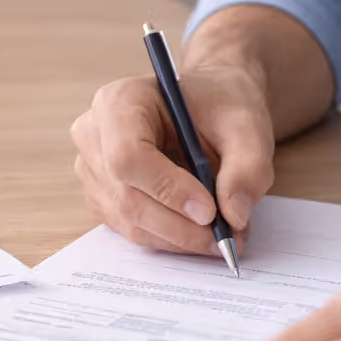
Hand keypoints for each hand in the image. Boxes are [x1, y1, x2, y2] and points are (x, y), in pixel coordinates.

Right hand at [69, 65, 273, 254]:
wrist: (208, 106)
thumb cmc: (219, 105)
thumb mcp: (246, 125)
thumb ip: (247, 167)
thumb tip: (234, 216)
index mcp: (119, 102)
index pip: (128, 156)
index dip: (168, 189)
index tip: (210, 210)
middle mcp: (94, 137)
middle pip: (128, 199)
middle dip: (182, 227)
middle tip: (228, 236)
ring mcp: (93, 172)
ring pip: (132, 223)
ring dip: (181, 238)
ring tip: (224, 233)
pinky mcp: (102, 199)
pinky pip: (133, 231)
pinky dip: (172, 239)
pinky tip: (201, 229)